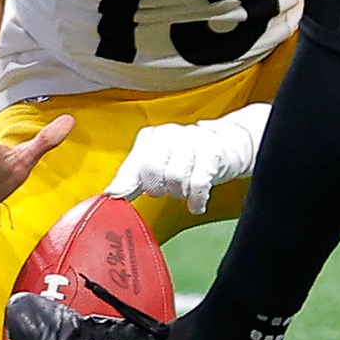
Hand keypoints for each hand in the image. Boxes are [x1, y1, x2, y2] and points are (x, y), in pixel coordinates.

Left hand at [106, 107, 265, 215]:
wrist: (229, 143)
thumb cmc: (189, 157)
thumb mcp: (158, 165)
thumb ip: (133, 179)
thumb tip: (110, 195)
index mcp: (152, 138)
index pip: (133, 163)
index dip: (126, 183)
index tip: (115, 197)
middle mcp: (170, 135)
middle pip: (151, 170)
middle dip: (158, 187)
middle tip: (166, 189)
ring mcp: (192, 141)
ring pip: (174, 177)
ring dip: (179, 192)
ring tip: (184, 191)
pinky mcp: (212, 153)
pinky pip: (198, 182)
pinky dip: (196, 199)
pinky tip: (195, 204)